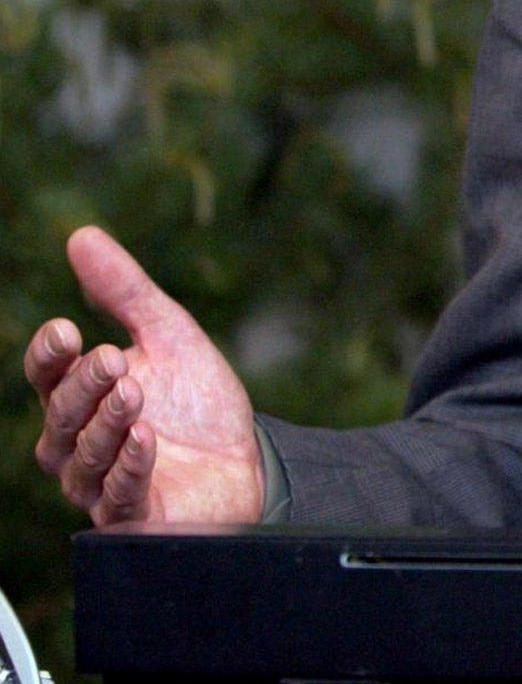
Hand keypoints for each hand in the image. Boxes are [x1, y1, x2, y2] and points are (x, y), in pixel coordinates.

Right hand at [24, 226, 262, 525]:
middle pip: (61, 415)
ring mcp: (102, 482)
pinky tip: (145, 439)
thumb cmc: (196, 401)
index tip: (66, 331)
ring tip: (132, 391)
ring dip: (106, 423)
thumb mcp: (168, 335)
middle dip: (82, 386)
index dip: (49, 355)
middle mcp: (80, 442)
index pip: (47, 375)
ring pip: (83, 457)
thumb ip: (125, 292)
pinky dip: (129, 466)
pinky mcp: (135, 514)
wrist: (245, 460)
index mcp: (82, 396)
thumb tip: (81, 236)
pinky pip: (118, 495)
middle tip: (111, 358)